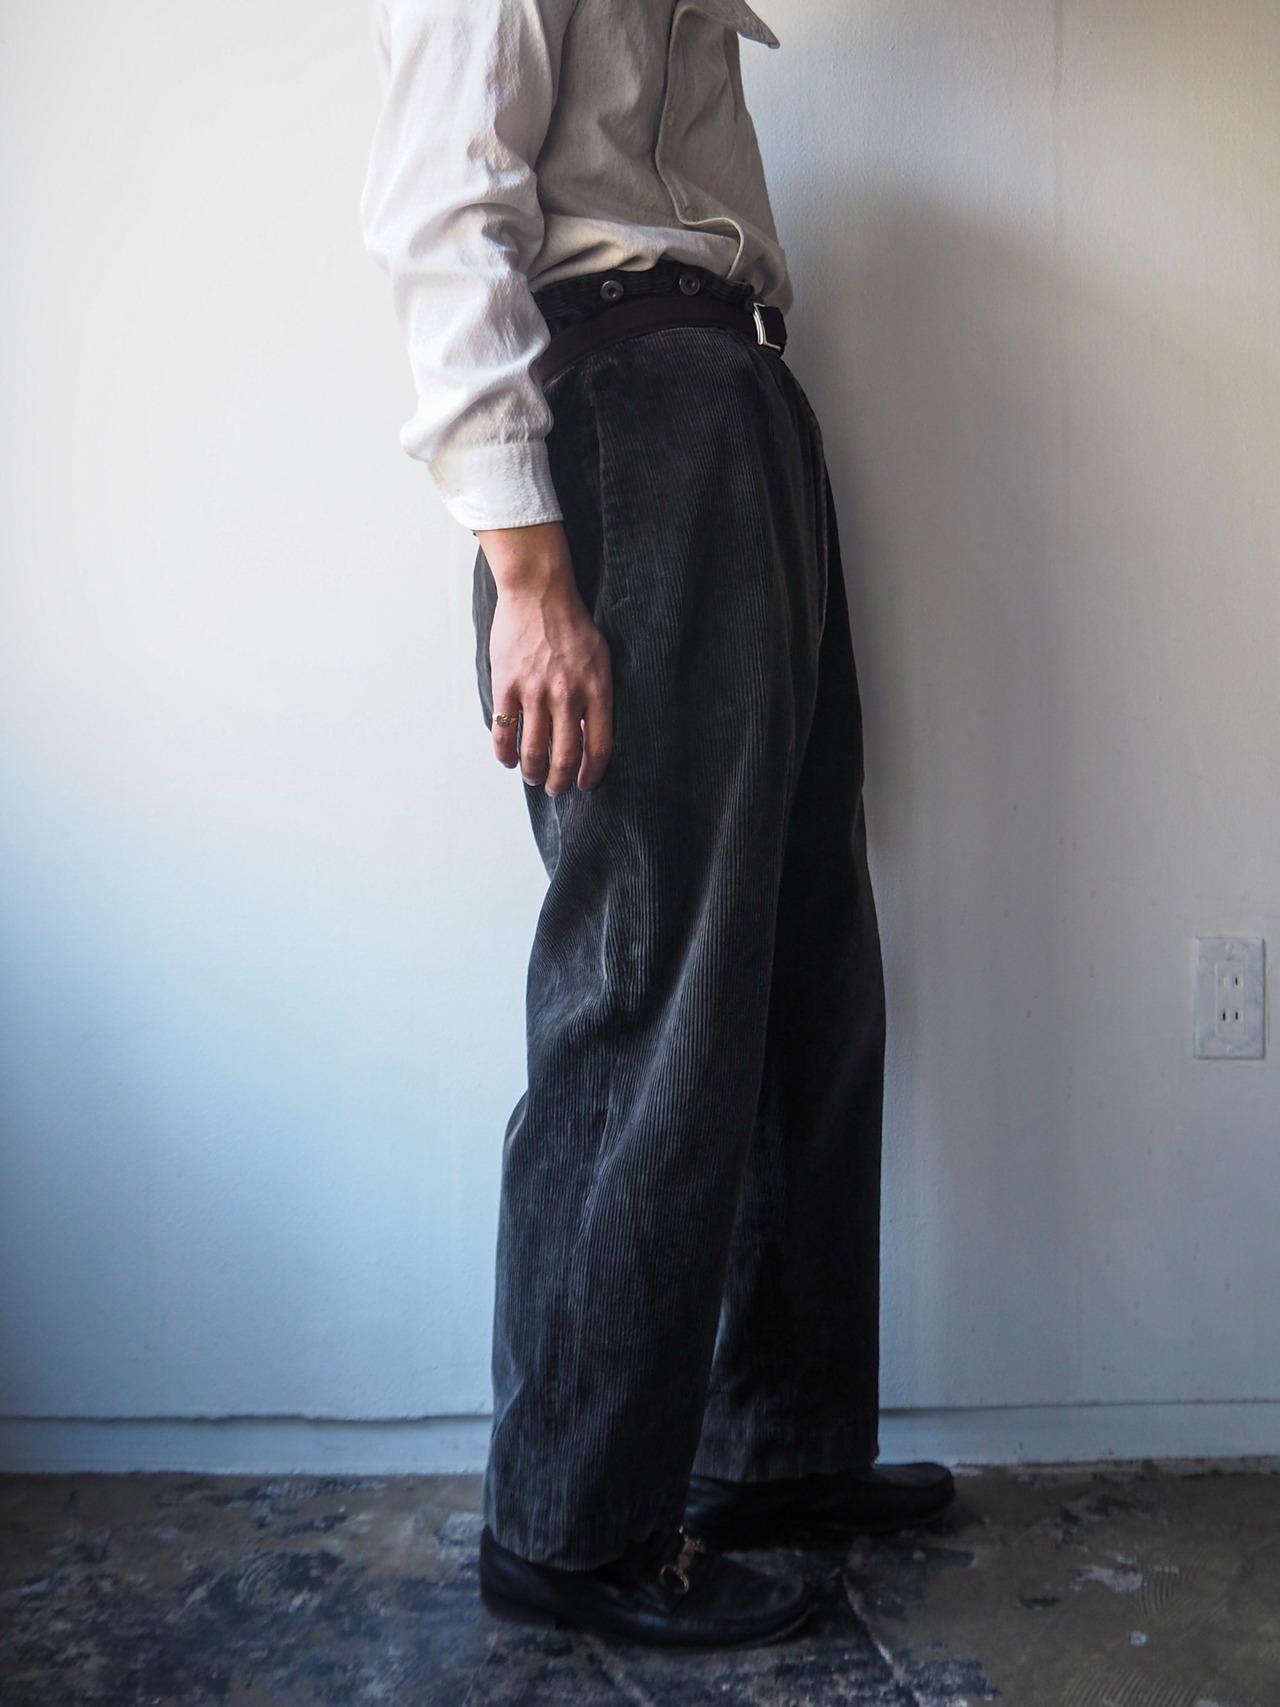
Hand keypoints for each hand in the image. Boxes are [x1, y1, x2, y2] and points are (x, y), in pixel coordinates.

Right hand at [477, 521, 613, 794]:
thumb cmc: (572, 625)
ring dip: (533, 772)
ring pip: (534, 750)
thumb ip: (597, 696)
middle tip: (556, 789)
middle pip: (566, 756)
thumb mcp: (600, 659)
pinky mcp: (507, 685)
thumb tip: (589, 733)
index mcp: (596, 689)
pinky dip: (505, 753)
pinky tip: (508, 760)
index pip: (600, 746)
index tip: (585, 784)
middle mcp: (568, 694)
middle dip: (560, 781)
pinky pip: (504, 732)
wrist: (539, 592)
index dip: (592, 773)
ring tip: (533, 777)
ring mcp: (535, 691)